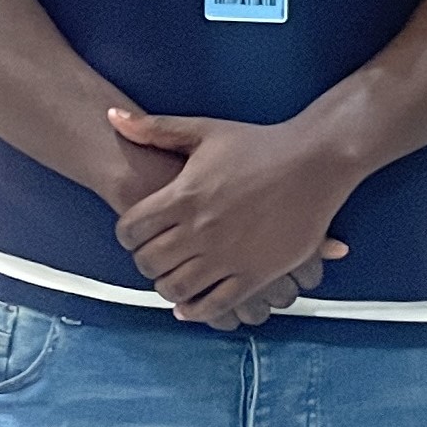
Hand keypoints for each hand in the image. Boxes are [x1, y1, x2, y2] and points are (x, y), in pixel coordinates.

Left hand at [105, 109, 349, 326]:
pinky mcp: (254, 274)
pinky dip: (196, 310)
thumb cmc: (259, 144)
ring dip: (166, 287)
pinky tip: (190, 305)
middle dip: (144, 262)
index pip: (132, 229)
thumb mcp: (204, 130)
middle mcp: (201, 229)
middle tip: (152, 257)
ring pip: (177, 288)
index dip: (126, 235)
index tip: (134, 235)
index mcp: (184, 195)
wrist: (314, 162)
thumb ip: (155, 128)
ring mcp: (228, 255)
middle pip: (149, 262)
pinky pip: (215, 305)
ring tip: (171, 278)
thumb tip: (111, 115)